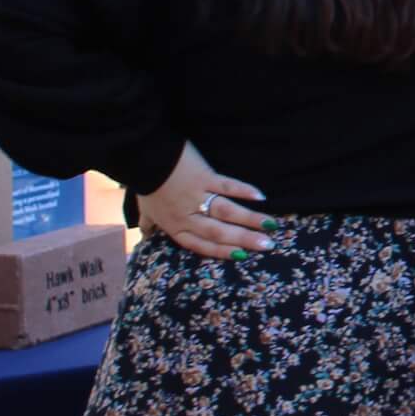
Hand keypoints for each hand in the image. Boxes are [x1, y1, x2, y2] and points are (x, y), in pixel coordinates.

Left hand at [134, 143, 275, 260]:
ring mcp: (197, 196)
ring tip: (270, 225)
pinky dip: (243, 191)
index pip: (202, 245)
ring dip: (250, 220)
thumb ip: (149, 224)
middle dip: (244, 240)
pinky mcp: (204, 176)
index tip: (244, 256)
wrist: (143, 158)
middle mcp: (188, 215)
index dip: (223, 252)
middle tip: (267, 245)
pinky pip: (226, 185)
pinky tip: (260, 196)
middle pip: (220, 232)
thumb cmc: (146, 185)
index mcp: (175, 226)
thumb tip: (146, 236)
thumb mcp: (146, 210)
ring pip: (227, 212)